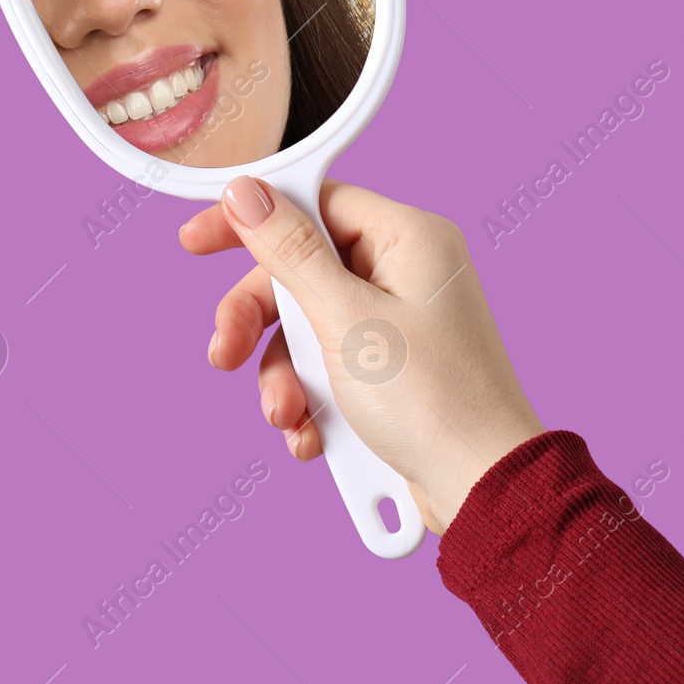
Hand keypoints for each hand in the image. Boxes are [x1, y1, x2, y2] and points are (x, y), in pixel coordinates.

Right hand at [178, 176, 545, 534]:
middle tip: (224, 352)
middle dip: (259, 324)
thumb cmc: (434, 401)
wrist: (484, 490)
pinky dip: (309, 401)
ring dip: (283, 376)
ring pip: (306, 329)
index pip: (313, 202)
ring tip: (287, 416)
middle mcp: (405, 274)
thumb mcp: (345, 319)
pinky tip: (310, 435)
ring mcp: (398, 325)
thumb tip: (248, 193)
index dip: (252, 219)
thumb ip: (290, 253)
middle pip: (299, 273)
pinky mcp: (390, 373)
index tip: (199, 239)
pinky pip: (326, 369)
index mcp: (408, 239)